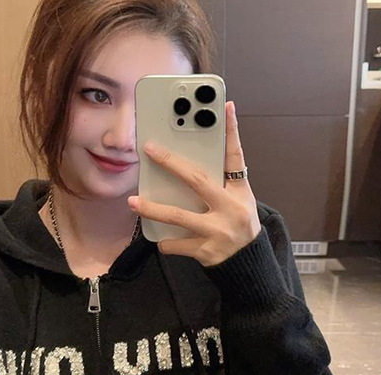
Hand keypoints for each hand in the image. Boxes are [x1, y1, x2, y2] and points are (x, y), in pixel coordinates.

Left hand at [127, 101, 261, 267]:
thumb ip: (223, 179)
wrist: (247, 263)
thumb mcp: (240, 200)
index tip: (224, 106)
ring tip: (134, 202)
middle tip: (150, 149)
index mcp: (239, 193)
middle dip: (171, 163)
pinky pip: (176, 243)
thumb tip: (199, 154)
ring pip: (178, 216)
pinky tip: (160, 238)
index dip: (231, 132)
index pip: (235, 157)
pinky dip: (165, 241)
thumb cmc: (238, 225)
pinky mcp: (205, 251)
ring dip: (153, 209)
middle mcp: (230, 210)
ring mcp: (216, 231)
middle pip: (197, 180)